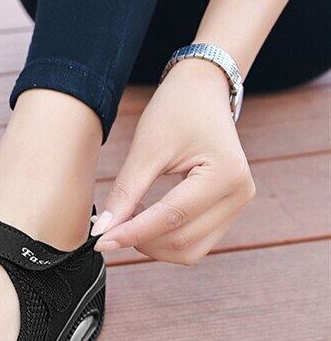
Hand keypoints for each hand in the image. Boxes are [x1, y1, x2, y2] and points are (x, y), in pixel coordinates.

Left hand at [92, 60, 255, 264]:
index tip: (100, 241)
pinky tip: (145, 218)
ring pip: (190, 249)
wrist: (202, 91)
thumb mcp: (146, 149)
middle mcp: (240, 194)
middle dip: (141, 240)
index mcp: (225, 174)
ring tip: (128, 219)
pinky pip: (195, 241)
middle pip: (182, 241)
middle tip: (108, 227)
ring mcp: (238, 205)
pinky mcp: (229, 210)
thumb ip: (125, 193)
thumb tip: (103, 230)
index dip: (132, 233)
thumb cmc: (175, 111)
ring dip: (154, 244)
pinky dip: (166, 239)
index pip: (172, 217)